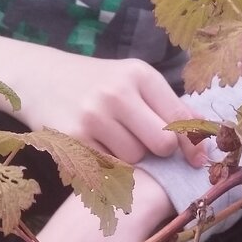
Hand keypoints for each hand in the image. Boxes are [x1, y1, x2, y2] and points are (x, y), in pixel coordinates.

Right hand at [0, 29, 206, 165]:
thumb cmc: (95, 83)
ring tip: (112, 137)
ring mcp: (94, 116)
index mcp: (140, 74)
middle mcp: (118, 93)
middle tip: (142, 141)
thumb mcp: (131, 81)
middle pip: (162, 144)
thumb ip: (166, 106)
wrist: (40, 78)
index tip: (196, 160)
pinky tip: (96, 144)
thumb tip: (201, 142)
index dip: (191, 144)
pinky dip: (107, 162)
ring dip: (130, 157)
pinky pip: (108, 166)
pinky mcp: (74, 138)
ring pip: (135, 159)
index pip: (180, 118)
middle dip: (159, 152)